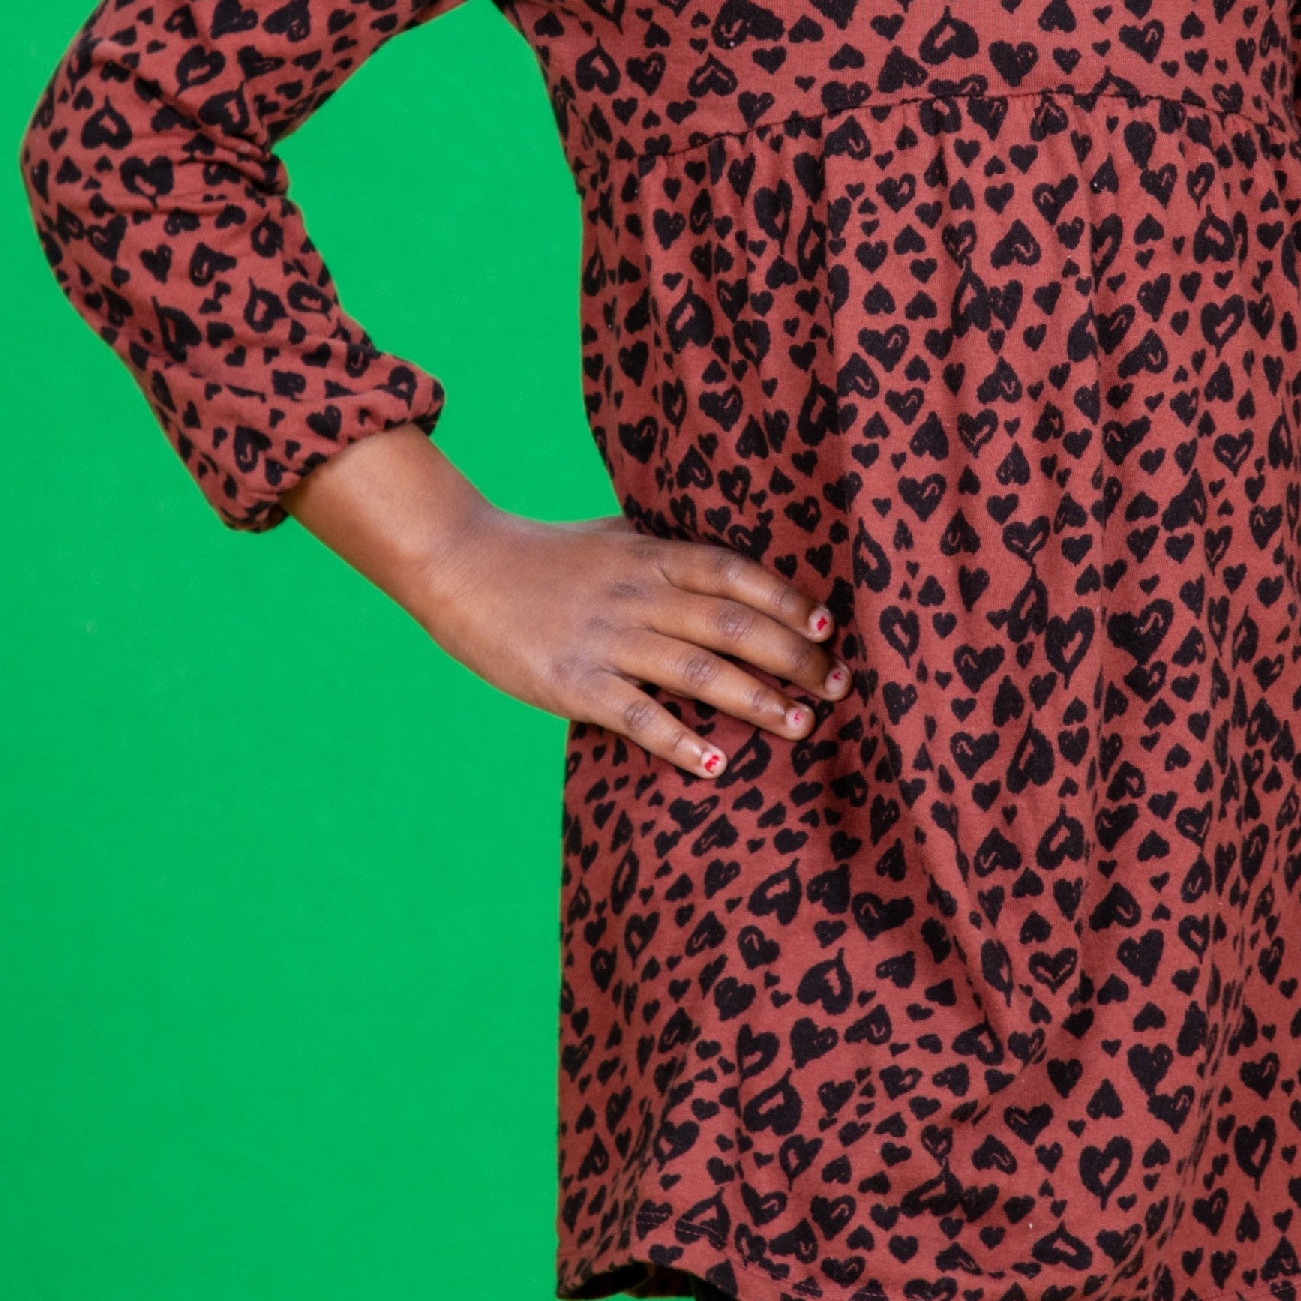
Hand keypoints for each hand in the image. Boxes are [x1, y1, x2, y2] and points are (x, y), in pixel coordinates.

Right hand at [287, 424, 849, 780]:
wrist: (460, 566)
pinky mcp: (572, 682)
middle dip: (795, 659)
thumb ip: (668, 549)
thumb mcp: (614, 536)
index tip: (830, 628)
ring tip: (800, 727)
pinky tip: (713, 764)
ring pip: (698, 670)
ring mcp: (606, 639)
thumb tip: (732, 563)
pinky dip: (677, 740)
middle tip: (839, 688)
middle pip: (734, 625)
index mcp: (652, 555)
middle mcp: (639, 594)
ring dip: (756, 700)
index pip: (736, 573)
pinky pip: (635, 715)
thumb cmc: (545, 554)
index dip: (788, 601)